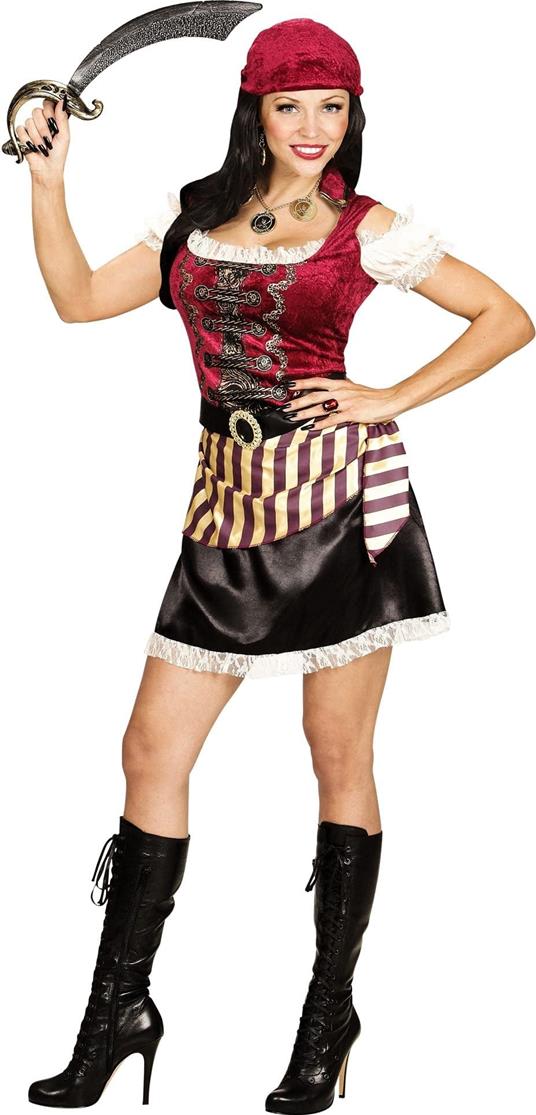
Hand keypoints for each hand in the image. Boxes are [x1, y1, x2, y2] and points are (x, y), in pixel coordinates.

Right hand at [15, 95, 69, 183]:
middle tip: (49, 139)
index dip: (49, 113)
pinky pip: (21, 130)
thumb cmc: (58, 155)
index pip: (47, 104)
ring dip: (37, 137)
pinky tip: (33, 147)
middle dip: (44, 128)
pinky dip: (28, 140)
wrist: (48, 169)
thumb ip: (62, 118)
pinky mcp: (23, 134)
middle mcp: (41, 121)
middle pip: (37, 111)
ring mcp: (31, 127)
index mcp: (53, 119)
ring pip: (29, 122)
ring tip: (43, 146)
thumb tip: (62, 102)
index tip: (53, 124)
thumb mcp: (64, 135)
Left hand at [280, 376, 400, 427]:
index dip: (301, 383)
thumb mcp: (354, 389)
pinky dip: (320, 424)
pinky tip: (310, 428)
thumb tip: (328, 392)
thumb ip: (340, 390)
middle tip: (284, 407)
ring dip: (304, 413)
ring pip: (320, 408)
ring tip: (292, 417)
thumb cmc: (373, 397)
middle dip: (297, 401)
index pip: (316, 381)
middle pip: (313, 395)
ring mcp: (346, 402)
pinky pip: (332, 419)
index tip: (287, 385)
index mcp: (340, 384)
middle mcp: (340, 391)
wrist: (390, 400)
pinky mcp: (352, 413)